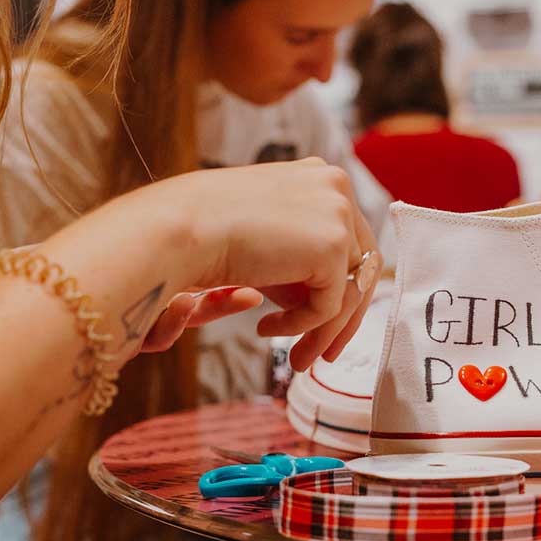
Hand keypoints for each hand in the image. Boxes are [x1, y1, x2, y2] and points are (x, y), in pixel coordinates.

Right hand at [151, 157, 380, 370]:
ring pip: (350, 291)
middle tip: (324, 354)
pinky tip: (267, 328)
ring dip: (323, 333)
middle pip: (363, 266)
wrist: (176, 229)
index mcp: (321, 179)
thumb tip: (328, 306)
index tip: (326, 325)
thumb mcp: (268, 244)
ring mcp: (338, 214)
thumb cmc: (205, 234)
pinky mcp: (332, 246)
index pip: (352, 241)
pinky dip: (302, 326)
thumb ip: (301, 264)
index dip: (343, 287)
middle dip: (345, 318)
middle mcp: (337, 188)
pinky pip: (329, 306)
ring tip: (297, 360)